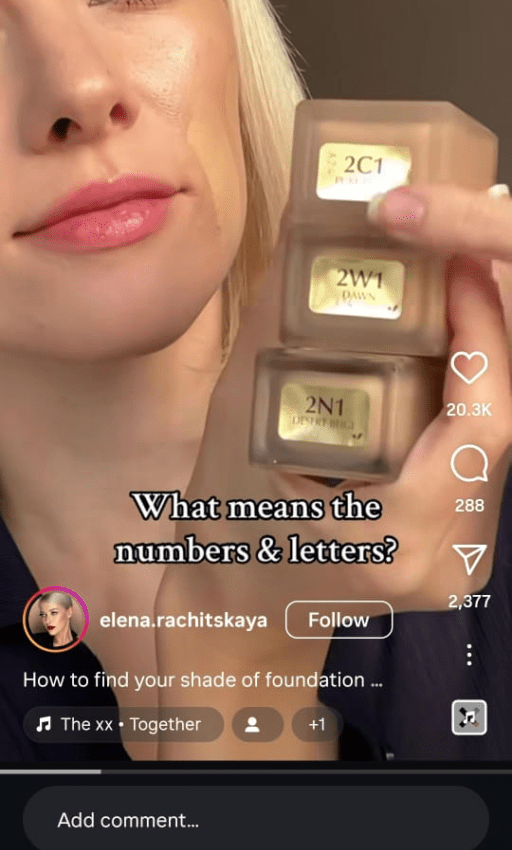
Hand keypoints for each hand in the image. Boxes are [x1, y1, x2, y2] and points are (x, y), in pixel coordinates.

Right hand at [156, 195, 511, 757]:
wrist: (238, 615)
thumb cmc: (225, 533)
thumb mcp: (240, 425)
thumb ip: (282, 327)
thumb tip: (304, 233)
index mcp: (395, 539)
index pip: (481, 425)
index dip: (483, 334)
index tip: (459, 267)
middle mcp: (447, 558)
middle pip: (501, 425)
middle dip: (489, 335)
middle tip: (455, 265)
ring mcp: (463, 560)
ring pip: (499, 439)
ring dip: (484, 363)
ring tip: (450, 296)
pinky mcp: (463, 547)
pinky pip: (483, 458)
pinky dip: (471, 397)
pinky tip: (445, 354)